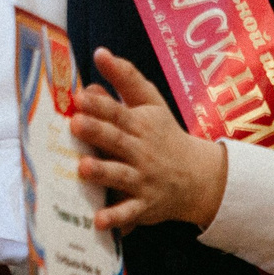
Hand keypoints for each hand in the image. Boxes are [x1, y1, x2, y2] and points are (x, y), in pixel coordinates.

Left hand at [69, 49, 227, 232]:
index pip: (118, 112)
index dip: (99, 105)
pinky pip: (130, 212)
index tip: (78, 97)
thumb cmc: (164, 134)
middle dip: (96, 132)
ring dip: (103, 172)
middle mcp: (141, 151)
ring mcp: (143, 179)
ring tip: (83, 169)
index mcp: (140, 124)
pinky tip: (98, 221)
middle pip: (116, 140)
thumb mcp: (151, 103)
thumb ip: (125, 79)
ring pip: (121, 175)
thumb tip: (99, 52)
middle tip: (74, 124)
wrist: (199, 177)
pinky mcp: (144, 205)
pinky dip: (116, 218)